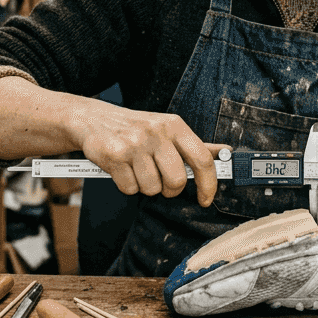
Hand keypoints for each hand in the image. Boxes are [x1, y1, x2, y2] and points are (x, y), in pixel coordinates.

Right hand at [70, 103, 225, 206]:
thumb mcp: (166, 130)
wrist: (92, 119)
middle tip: (160, 181)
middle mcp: (156, 132)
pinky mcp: (114, 156)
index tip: (206, 198)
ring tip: (137, 170)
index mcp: (174, 126)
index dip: (208, 184)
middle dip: (169, 189)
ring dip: (145, 186)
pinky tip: (122, 170)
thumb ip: (194, 145)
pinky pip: (130, 189)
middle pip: (176, 180)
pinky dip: (127, 186)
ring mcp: (134, 144)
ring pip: (152, 188)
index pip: (202, 159)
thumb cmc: (134, 128)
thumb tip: (225, 152)